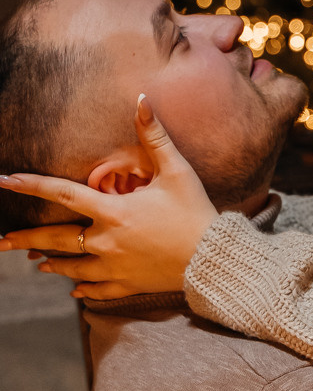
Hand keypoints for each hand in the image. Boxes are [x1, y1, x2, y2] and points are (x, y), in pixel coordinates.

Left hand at [0, 96, 216, 299]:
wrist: (213, 260)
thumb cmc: (196, 213)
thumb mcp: (177, 171)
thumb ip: (154, 136)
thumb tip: (141, 100)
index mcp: (113, 212)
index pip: (62, 194)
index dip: (31, 184)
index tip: (5, 180)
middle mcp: (106, 242)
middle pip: (55, 239)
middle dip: (24, 238)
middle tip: (1, 241)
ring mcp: (114, 267)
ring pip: (72, 268)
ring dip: (52, 263)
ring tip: (35, 262)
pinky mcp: (127, 285)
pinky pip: (97, 290)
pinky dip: (83, 289)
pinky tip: (75, 289)